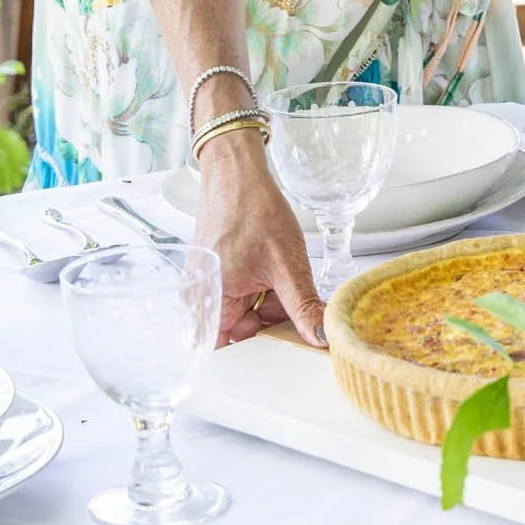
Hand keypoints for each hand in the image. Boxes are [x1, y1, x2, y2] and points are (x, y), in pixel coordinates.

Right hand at [193, 132, 324, 345]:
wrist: (238, 174)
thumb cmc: (253, 209)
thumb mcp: (287, 265)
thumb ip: (303, 307)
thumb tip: (321, 338)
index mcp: (211, 302)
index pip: (230, 351)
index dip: (262, 350)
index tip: (290, 344)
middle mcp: (203, 299)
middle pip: (242, 333)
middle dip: (271, 323)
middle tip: (293, 303)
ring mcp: (210, 288)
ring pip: (247, 314)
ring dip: (269, 305)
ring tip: (281, 278)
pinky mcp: (218, 277)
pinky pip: (243, 298)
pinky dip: (263, 291)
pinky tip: (274, 274)